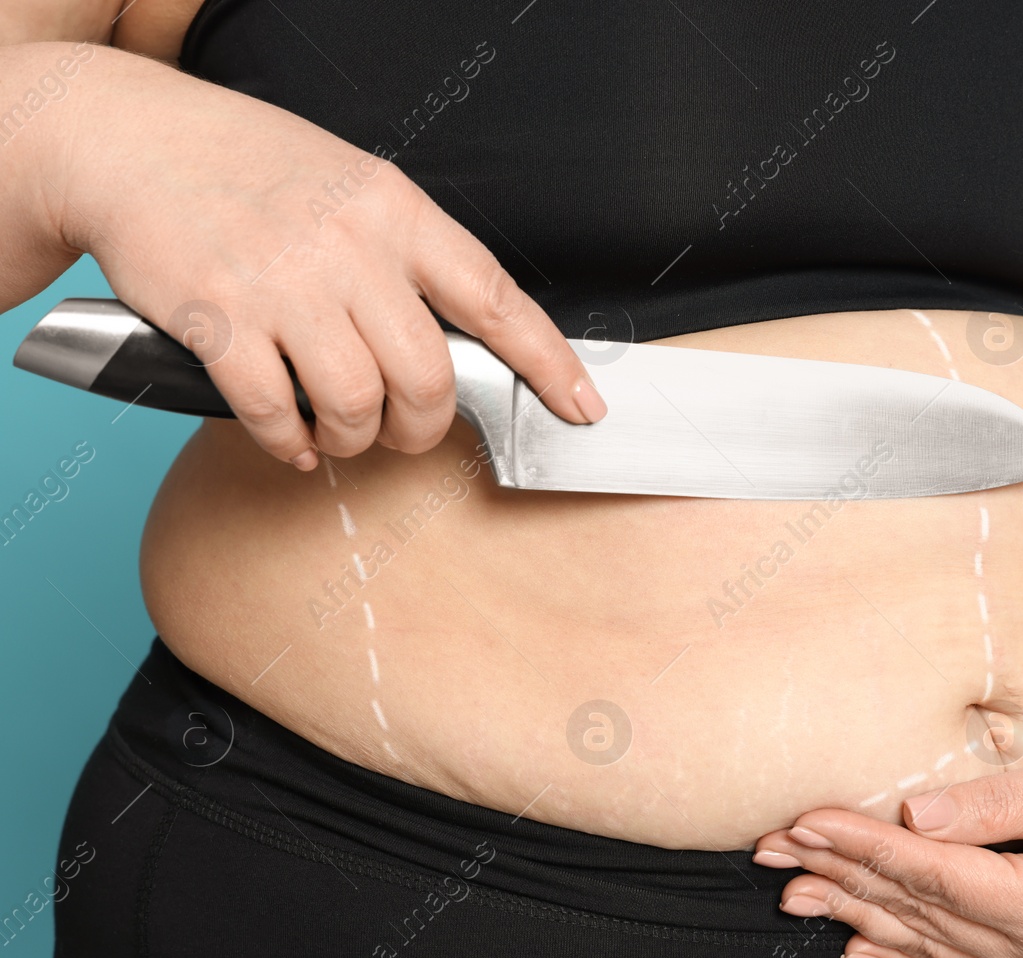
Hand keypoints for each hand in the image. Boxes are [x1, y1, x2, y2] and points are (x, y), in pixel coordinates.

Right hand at [43, 47, 603, 468]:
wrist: (131, 139)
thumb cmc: (252, 168)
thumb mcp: (354, 185)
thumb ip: (409, 255)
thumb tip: (464, 336)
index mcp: (397, 211)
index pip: (497, 298)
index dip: (549, 364)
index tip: (583, 409)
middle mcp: (350, 248)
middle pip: (428, 376)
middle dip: (423, 427)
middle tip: (402, 431)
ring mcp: (283, 284)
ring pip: (357, 404)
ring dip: (354, 441)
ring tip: (339, 434)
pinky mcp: (217, 319)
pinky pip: (275, 413)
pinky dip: (288, 445)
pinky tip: (289, 441)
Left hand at [753, 739, 1022, 957]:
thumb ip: (998, 803)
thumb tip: (915, 812)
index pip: (934, 874)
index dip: (863, 845)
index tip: (805, 817)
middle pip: (914, 910)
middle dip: (836, 874)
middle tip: (767, 848)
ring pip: (921, 938)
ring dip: (851, 910)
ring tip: (787, 890)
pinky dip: (896, 951)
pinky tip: (854, 943)